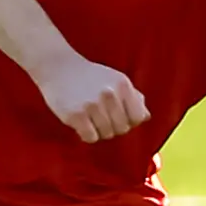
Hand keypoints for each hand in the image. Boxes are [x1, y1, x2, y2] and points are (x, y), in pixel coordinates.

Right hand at [30, 50, 150, 142]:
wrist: (59, 68)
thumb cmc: (90, 75)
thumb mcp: (116, 79)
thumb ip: (133, 96)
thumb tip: (146, 116)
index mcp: (123, 85)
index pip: (138, 118)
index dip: (129, 121)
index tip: (118, 117)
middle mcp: (110, 94)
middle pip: (122, 129)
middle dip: (113, 127)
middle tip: (101, 117)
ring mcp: (93, 105)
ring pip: (106, 134)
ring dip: (99, 130)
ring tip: (90, 118)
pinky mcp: (76, 115)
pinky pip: (91, 137)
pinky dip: (86, 134)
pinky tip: (81, 123)